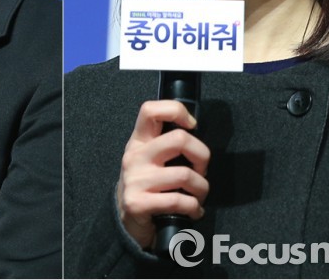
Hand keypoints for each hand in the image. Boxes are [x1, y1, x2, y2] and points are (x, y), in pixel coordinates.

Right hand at [116, 100, 209, 248]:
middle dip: (202, 156)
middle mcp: (135, 156)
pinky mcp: (137, 203)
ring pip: (185, 174)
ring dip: (201, 188)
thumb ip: (167, 143)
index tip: (192, 125)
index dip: (176, 110)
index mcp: (139, 140)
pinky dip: (194, 208)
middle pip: (179, 139)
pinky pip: (179, 201)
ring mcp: (135, 179)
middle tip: (201, 170)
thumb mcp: (150, 157)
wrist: (126, 219)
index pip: (150, 110)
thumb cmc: (148, 184)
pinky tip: (193, 211)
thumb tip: (196, 135)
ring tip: (198, 195)